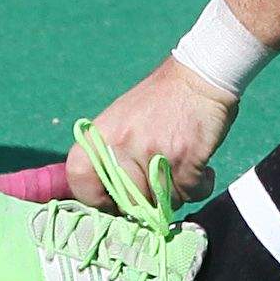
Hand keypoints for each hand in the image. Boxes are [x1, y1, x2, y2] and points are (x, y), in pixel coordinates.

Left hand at [72, 56, 239, 207]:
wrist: (199, 76)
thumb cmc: (161, 102)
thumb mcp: (123, 120)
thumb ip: (112, 156)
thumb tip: (112, 201)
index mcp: (102, 134)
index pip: (78, 177)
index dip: (94, 198)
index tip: (112, 202)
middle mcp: (122, 143)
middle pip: (128, 202)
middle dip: (146, 204)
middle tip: (158, 188)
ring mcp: (153, 151)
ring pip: (163, 202)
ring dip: (177, 193)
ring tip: (180, 168)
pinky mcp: (185, 158)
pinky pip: (191, 193)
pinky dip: (200, 186)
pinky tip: (200, 167)